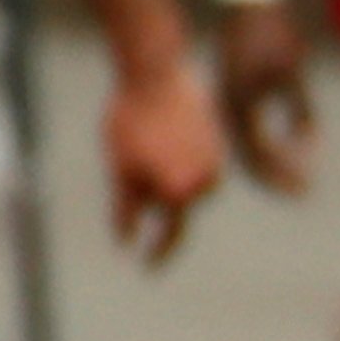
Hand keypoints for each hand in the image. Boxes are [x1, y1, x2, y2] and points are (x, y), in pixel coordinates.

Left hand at [103, 52, 226, 264]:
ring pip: (187, 185)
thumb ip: (125, 210)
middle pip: (177, 206)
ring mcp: (217, 160)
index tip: (147, 268)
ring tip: (142, 142)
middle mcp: (207, 181)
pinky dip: (178, 159)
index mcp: (180, 192)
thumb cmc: (130, 120)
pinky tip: (159, 134)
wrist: (154, 71)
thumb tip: (126, 242)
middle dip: (156, 199)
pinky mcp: (219, 141)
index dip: (158, 253)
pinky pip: (196, 163)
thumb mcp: (120, 169)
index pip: (171, 234)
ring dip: (166, 176)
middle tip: (129, 163)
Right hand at [214, 0, 313, 197]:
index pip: (259, 155)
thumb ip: (300, 108)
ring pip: (247, 146)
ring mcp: (229, 102)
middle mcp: (230, 109)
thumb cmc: (271, 35)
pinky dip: (264, 145)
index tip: (304, 187)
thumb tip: (309, 142)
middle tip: (302, 190)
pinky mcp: (235, 94)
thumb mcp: (291, 70)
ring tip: (292, 177)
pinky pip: (248, 130)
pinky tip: (283, 149)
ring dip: (269, 164)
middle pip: (250, 157)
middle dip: (276, 176)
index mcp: (240, 106)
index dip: (281, 175)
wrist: (248, 6)